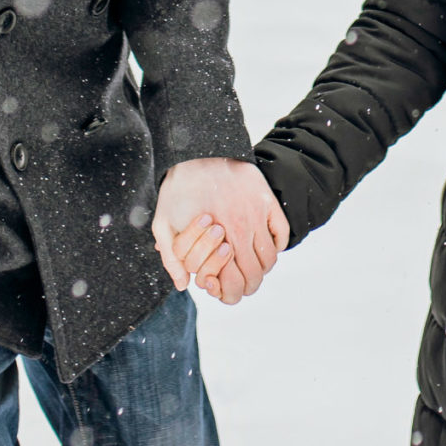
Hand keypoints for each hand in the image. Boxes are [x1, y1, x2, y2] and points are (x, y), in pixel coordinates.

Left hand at [154, 157, 287, 304]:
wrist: (197, 151)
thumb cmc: (178, 189)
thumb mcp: (163, 224)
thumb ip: (172, 258)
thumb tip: (184, 285)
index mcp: (216, 241)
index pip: (233, 286)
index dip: (228, 294)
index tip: (220, 288)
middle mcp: (241, 231)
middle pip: (255, 277)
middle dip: (245, 286)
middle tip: (237, 282)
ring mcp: (258, 215)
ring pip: (269, 259)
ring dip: (261, 269)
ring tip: (248, 265)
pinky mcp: (268, 202)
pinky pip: (282, 233)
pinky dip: (276, 245)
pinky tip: (263, 244)